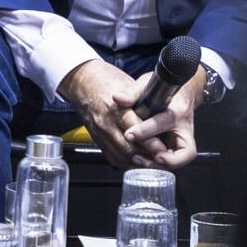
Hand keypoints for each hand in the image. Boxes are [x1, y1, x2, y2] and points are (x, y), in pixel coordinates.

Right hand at [59, 59, 204, 169]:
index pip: (135, 130)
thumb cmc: (108, 82)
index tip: (163, 150)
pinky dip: (126, 162)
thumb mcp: (130, 85)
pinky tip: (137, 163)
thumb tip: (161, 115)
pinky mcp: (97, 139)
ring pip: (120, 156)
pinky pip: (112, 157)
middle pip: (127, 148)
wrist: (83, 83)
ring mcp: (99, 133)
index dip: (150, 143)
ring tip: (152, 164)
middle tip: (162, 161)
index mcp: (115, 108)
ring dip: (137, 162)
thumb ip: (144, 102)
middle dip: (146, 157)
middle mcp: (106, 123)